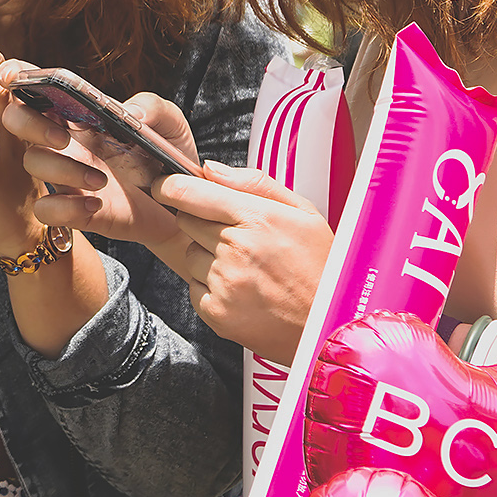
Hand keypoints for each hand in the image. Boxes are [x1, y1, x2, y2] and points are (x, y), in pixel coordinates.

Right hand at [7, 88, 199, 255]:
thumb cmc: (168, 157)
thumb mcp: (170, 123)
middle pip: (18, 120)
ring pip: (32, 163)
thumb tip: (129, 111)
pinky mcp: (73, 210)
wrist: (180, 205)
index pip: (37, 87)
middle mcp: (66, 139)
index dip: (17, 76)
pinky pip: (46, 209)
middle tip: (64, 137)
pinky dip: (66, 208)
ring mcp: (65, 174)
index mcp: (80, 112)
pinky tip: (96, 205)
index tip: (12, 77)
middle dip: (29, 124)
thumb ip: (153, 107)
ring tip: (101, 179)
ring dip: (61, 168)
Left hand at [147, 161, 334, 364]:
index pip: (190, 192)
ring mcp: (224, 283)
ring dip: (207, 256)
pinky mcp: (216, 313)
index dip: (170, 185)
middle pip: (186, 221)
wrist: (331, 327)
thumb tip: (211, 169)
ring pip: (189, 255)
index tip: (165, 185)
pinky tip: (242, 289)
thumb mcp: (303, 213)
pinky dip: (210, 287)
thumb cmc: (321, 268)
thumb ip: (254, 183)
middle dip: (201, 221)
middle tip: (234, 235)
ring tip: (246, 267)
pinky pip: (193, 287)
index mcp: (257, 219)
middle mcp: (236, 250)